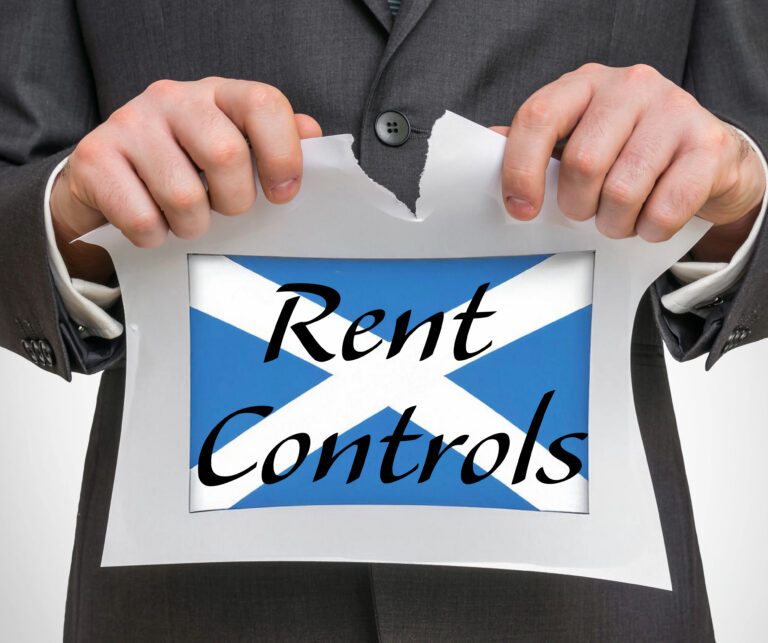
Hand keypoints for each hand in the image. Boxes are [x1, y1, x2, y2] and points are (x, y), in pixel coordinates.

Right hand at [51, 77, 320, 281]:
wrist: (105, 177)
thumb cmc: (183, 164)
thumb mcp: (231, 145)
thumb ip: (273, 141)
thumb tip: (312, 135)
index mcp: (217, 93)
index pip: (264, 104)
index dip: (283, 154)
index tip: (282, 194)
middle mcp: (172, 98)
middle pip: (226, 155)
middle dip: (235, 201)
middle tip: (224, 209)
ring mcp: (129, 124)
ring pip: (185, 197)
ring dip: (193, 225)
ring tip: (185, 218)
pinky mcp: (95, 158)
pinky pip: (143, 219)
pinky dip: (155, 237)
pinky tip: (153, 223)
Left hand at [492, 63, 764, 258]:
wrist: (707, 157)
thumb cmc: (628, 150)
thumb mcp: (577, 139)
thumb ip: (535, 146)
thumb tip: (484, 154)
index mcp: (584, 84)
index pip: (538, 117)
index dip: (520, 170)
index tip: (520, 209)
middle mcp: (630, 86)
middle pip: (582, 163)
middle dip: (577, 206)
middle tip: (585, 212)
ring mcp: (674, 110)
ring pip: (622, 191)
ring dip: (614, 222)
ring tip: (618, 219)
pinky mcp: (709, 144)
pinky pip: (665, 208)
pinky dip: (650, 229)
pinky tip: (649, 221)